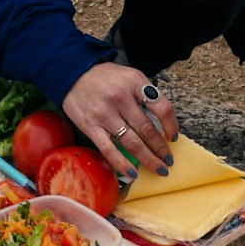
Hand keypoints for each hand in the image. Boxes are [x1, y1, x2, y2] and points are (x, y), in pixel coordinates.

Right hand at [61, 63, 179, 179]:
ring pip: (132, 143)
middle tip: (169, 160)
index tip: (173, 137)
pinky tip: (133, 173)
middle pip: (148, 130)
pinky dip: (122, 164)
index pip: (162, 107)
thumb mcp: (130, 75)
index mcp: (134, 83)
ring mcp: (105, 114)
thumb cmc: (104, 76)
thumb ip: (145, 93)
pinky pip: (109, 150)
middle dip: (161, 149)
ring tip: (159, 169)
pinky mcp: (91, 127)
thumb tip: (163, 120)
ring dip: (149, 159)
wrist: (71, 73)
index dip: (172, 125)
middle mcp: (120, 98)